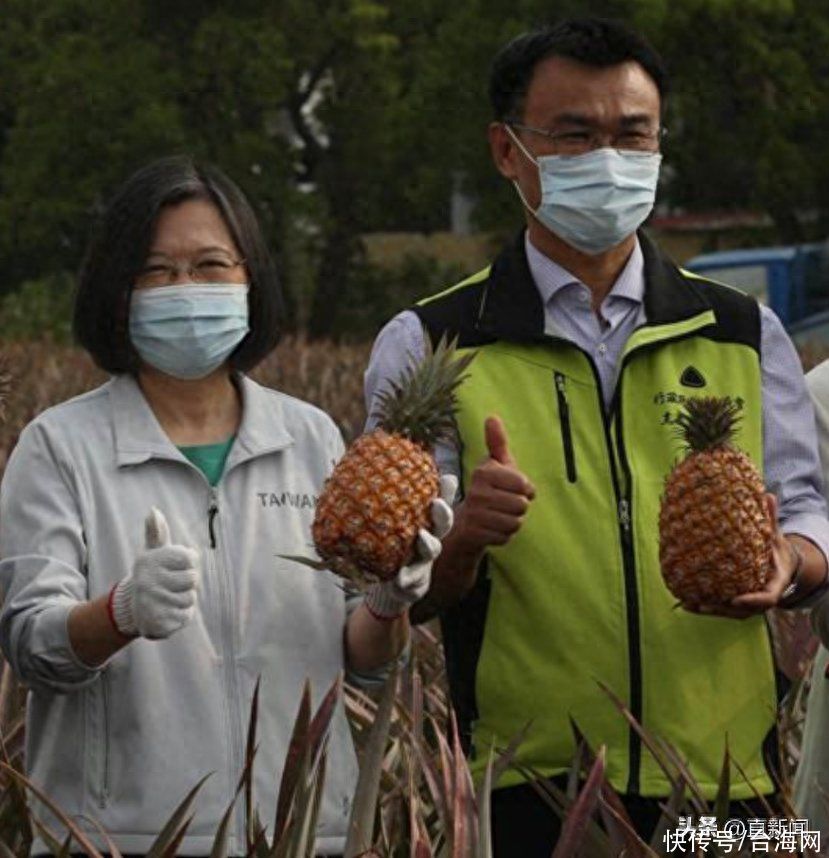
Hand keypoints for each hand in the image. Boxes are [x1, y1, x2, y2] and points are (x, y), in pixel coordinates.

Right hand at [110, 507, 200, 638]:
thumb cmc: (151, 574)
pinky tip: (166, 612)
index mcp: (150, 561)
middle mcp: (148, 581)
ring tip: (167, 598)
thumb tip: (153, 511)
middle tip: (172, 585)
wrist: (132, 608)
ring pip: (191, 599)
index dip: (188, 563)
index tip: (176, 566)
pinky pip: (186, 617)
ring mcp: (152, 604)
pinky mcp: (157, 624)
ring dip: (184, 600)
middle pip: (193, 579)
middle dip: (187, 583)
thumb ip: (156, 531)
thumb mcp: (153, 551)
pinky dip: (181, 616)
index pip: (191, 558)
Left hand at [364, 474, 456, 618]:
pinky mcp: (414, 582)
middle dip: (442, 513)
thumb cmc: (394, 546)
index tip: (447, 479)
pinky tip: (399, 578)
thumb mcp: (393, 524)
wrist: (391, 584)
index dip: (446, 492)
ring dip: (428, 543)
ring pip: (432, 550)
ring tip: (422, 537)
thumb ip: (396, 501)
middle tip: (436, 504)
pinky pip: (413, 581)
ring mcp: (424, 561)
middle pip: (443, 524)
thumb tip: (385, 469)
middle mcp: (429, 539)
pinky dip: (407, 579)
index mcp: (425, 523)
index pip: (439, 503)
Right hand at [450, 415, 534, 555]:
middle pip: (521, 505)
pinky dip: (503, 535)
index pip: (523, 484)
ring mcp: (475, 514)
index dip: (525, 490)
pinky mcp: (475, 534)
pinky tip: (492, 529)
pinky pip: (506, 537)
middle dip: (518, 508)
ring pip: (515, 522)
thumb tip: (492, 416)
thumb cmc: (487, 491)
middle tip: (504, 505)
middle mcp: (477, 492)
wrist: (462, 524)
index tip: (514, 490)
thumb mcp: (494, 466)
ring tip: (498, 516)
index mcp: (484, 472)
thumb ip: (497, 443)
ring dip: (512, 522)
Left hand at [684, 494, 793, 619]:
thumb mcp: (776, 536)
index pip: (766, 598)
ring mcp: (749, 603)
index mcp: (774, 584)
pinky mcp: (737, 603)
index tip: (736, 599)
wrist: (780, 566)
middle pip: (742, 611)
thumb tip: (767, 495)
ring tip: (688, 604)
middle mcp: (761, 598)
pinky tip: (685, 602)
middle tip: (703, 605)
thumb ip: (771, 519)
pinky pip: (722, 607)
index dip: (752, 601)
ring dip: (709, 609)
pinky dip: (705, 606)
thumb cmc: (776, 550)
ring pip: (729, 612)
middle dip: (722, 609)